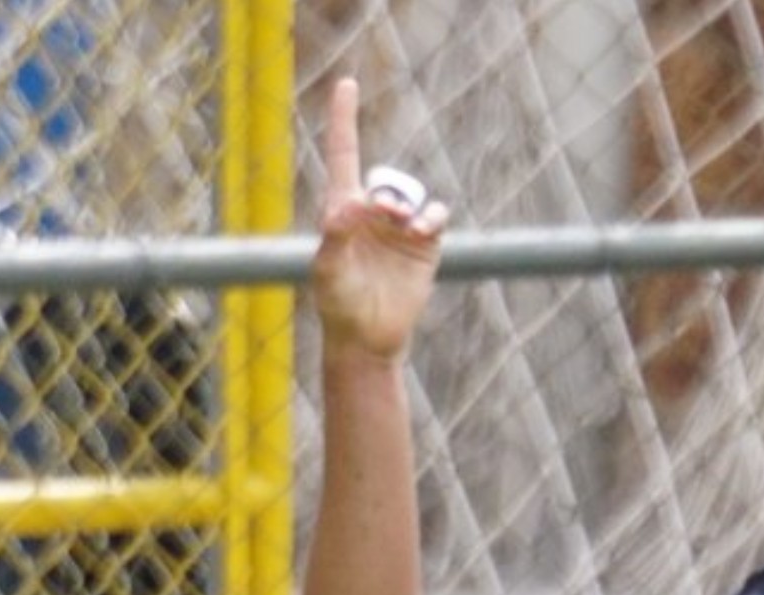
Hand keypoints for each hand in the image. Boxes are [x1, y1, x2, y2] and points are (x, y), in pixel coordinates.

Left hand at [307, 77, 447, 358]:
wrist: (368, 340)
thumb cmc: (338, 306)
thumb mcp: (328, 272)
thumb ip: (335, 237)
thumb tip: (349, 206)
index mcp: (342, 210)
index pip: (344, 156)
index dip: (345, 120)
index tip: (347, 84)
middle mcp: (372, 213)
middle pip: (385, 182)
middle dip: (387, 196)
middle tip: (384, 217)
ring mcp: (400, 227)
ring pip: (412, 197)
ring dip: (408, 208)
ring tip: (402, 227)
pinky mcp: (424, 244)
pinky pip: (435, 214)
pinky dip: (431, 217)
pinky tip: (421, 230)